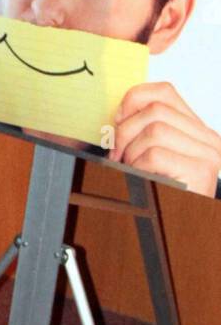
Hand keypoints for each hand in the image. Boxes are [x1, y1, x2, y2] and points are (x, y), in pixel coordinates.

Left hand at [110, 82, 220, 197]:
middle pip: (155, 109)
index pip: (164, 92)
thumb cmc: (165, 194)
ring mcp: (207, 153)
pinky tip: (144, 179)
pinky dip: (139, 167)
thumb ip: (144, 132)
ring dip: (132, 152)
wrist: (181, 232)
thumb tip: (117, 117)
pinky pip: (154, 154)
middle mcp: (207, 139)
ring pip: (153, 130)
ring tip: (135, 169)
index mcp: (197, 130)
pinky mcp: (200, 169)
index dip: (134, 100)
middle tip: (119, 155)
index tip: (117, 120)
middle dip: (126, 131)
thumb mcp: (153, 156)